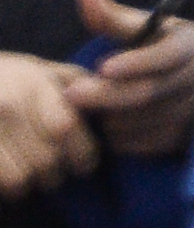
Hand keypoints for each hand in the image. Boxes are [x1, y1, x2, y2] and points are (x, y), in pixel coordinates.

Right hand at [0, 55, 95, 195]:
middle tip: (58, 170)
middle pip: (47, 160)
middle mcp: (9, 108)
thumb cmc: (11, 77)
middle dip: (58, 173)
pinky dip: (12, 186)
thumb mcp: (46, 70)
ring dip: (33, 182)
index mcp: (35, 86)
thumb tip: (118, 99)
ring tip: (35, 172)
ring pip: (22, 178)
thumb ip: (80, 84)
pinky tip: (15, 171)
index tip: (85, 163)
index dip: (82, 153)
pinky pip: (1, 183)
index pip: (65, 127)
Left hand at [67, 0, 193, 157]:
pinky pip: (140, 144)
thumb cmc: (177, 48)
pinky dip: (118, 136)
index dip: (137, 62)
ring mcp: (191, 113)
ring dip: (109, 116)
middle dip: (108, 95)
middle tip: (72, 93)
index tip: (105, 67)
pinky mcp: (181, 139)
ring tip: (90, 107)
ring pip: (140, 120)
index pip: (167, 55)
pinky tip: (111, 123)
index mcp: (191, 45)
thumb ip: (115, 16)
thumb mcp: (155, 27)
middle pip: (148, 92)